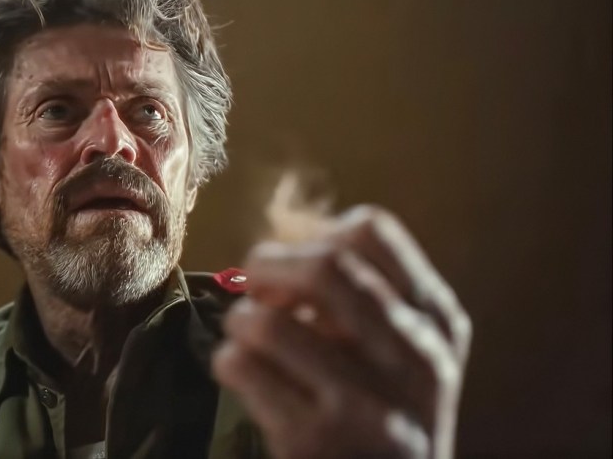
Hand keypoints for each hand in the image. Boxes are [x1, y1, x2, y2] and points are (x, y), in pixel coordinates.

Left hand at [213, 206, 471, 458]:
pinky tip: (246, 380)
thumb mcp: (404, 351)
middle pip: (321, 267)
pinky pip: (241, 367)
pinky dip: (228, 363)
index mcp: (438, 323)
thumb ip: (364, 293)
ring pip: (267, 321)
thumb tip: (286, 231)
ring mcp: (366, 407)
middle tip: (254, 290)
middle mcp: (415, 360)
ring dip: (240, 323)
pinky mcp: (314, 442)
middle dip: (266, 268)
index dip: (314, 238)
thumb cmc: (383, 414)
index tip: (298, 268)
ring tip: (249, 342)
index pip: (370, 230)